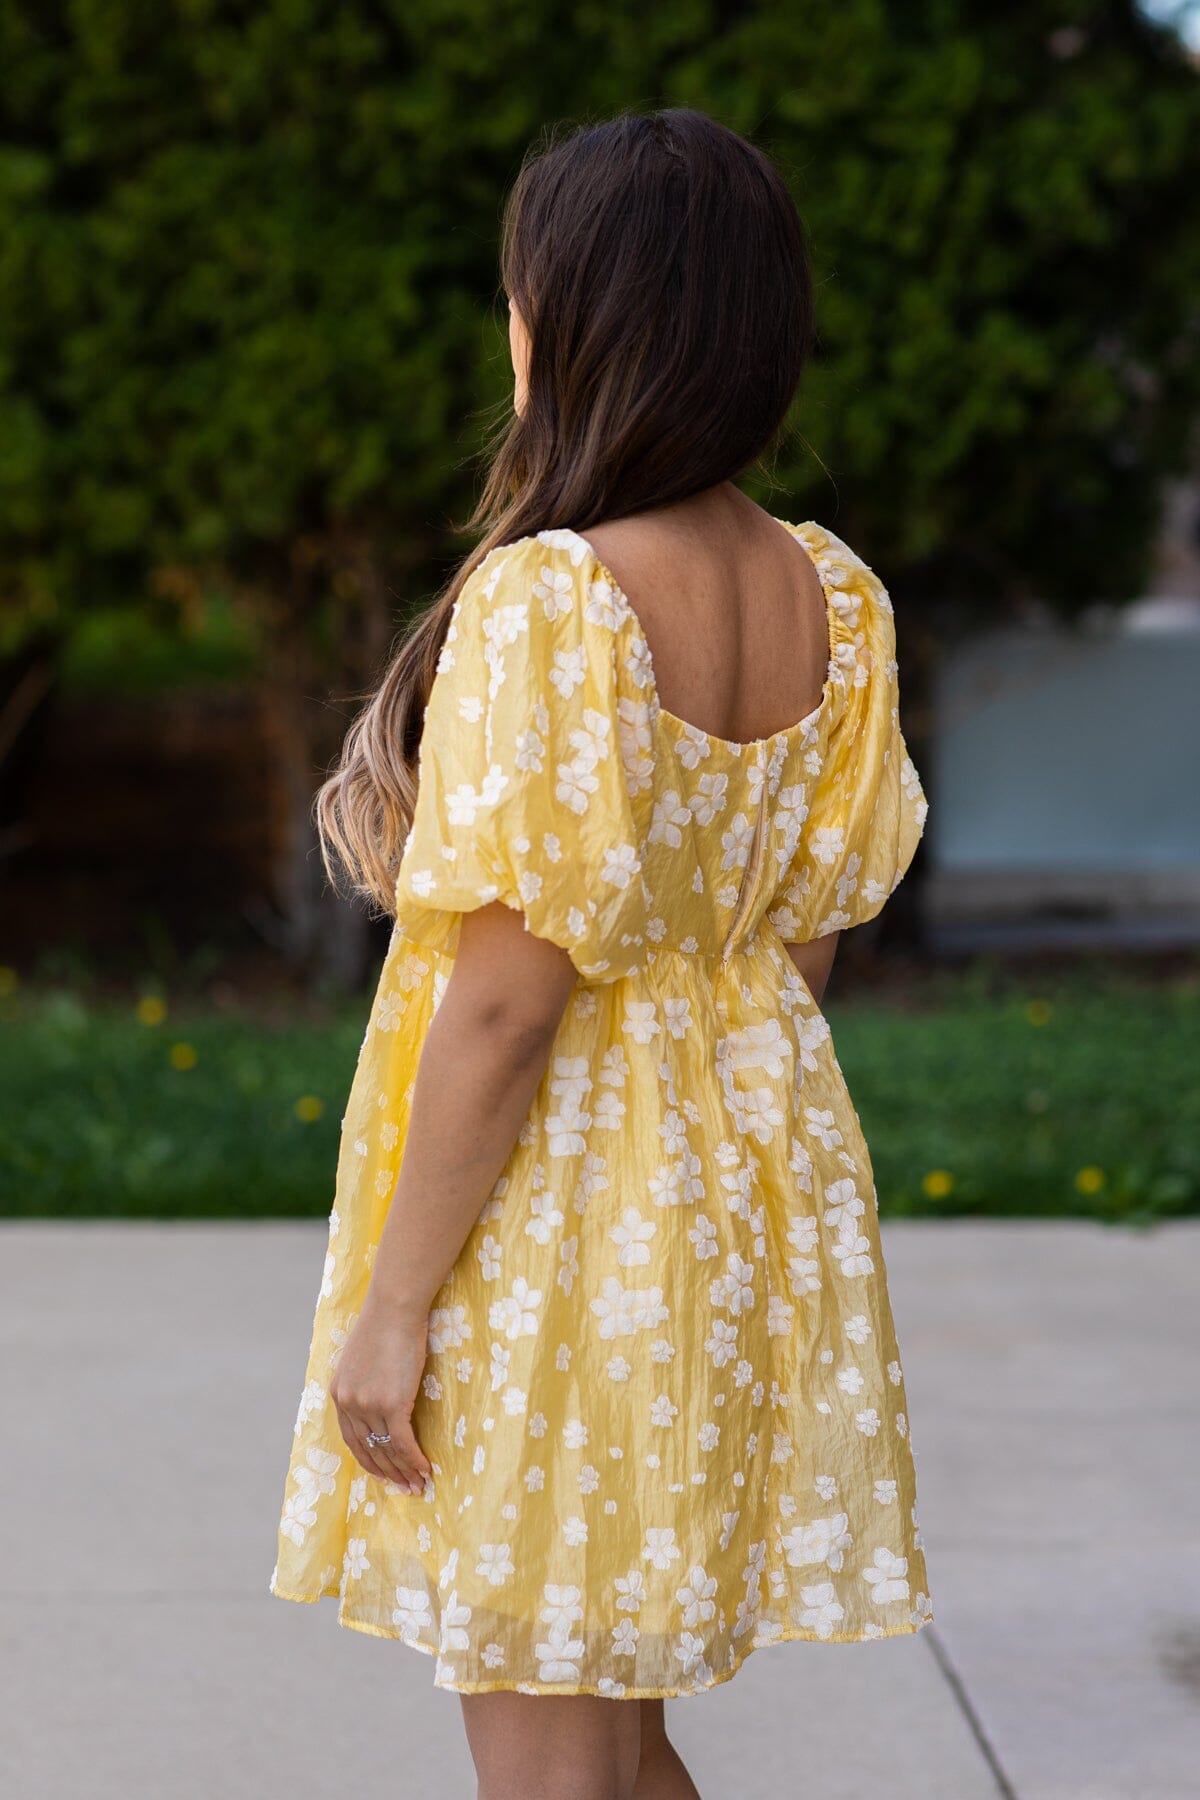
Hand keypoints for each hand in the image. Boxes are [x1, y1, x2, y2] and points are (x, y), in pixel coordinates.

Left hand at [329, 1296, 433, 1494]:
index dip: (370, 1461)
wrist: (395, 1307)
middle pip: (368, 1450)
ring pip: (386, 1449)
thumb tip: (380, 1397)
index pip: (352, 1439)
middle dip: (388, 1473)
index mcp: (338, 1393)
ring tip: (418, 1485)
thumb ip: (365, 1382)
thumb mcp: (363, 1358)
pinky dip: (414, 1459)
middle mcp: (348, 1403)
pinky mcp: (391, 1404)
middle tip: (405, 1489)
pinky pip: (402, 1442)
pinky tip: (426, 1468)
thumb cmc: (386, 1325)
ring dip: (404, 1471)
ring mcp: (368, 1405)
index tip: (384, 1475)